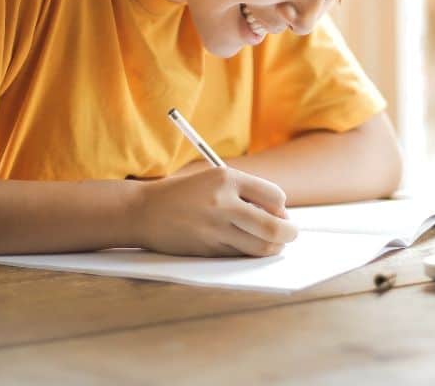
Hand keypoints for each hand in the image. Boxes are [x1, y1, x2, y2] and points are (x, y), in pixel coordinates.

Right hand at [132, 168, 297, 256]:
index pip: (275, 196)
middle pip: (273, 227)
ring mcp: (215, 228)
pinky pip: (241, 255)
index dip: (281, 208)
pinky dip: (251, 253)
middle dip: (289, 234)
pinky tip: (247, 247)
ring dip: (274, 247)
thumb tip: (281, 216)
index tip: (279, 212)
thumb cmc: (185, 194)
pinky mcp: (208, 249)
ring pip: (261, 246)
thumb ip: (246, 193)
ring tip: (273, 243)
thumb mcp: (215, 180)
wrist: (144, 211)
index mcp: (227, 178)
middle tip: (291, 234)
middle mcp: (222, 203)